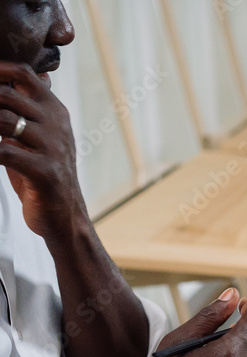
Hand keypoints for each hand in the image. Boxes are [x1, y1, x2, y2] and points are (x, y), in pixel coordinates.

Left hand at [0, 62, 86, 238]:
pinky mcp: (45, 171)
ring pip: (3, 119)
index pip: (24, 73)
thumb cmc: (44, 173)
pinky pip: (3, 152)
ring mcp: (53, 147)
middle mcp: (56, 124)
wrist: (64, 216)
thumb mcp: (41, 135)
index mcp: (55, 111)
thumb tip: (37, 74)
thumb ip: (31, 107)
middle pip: (6, 94)